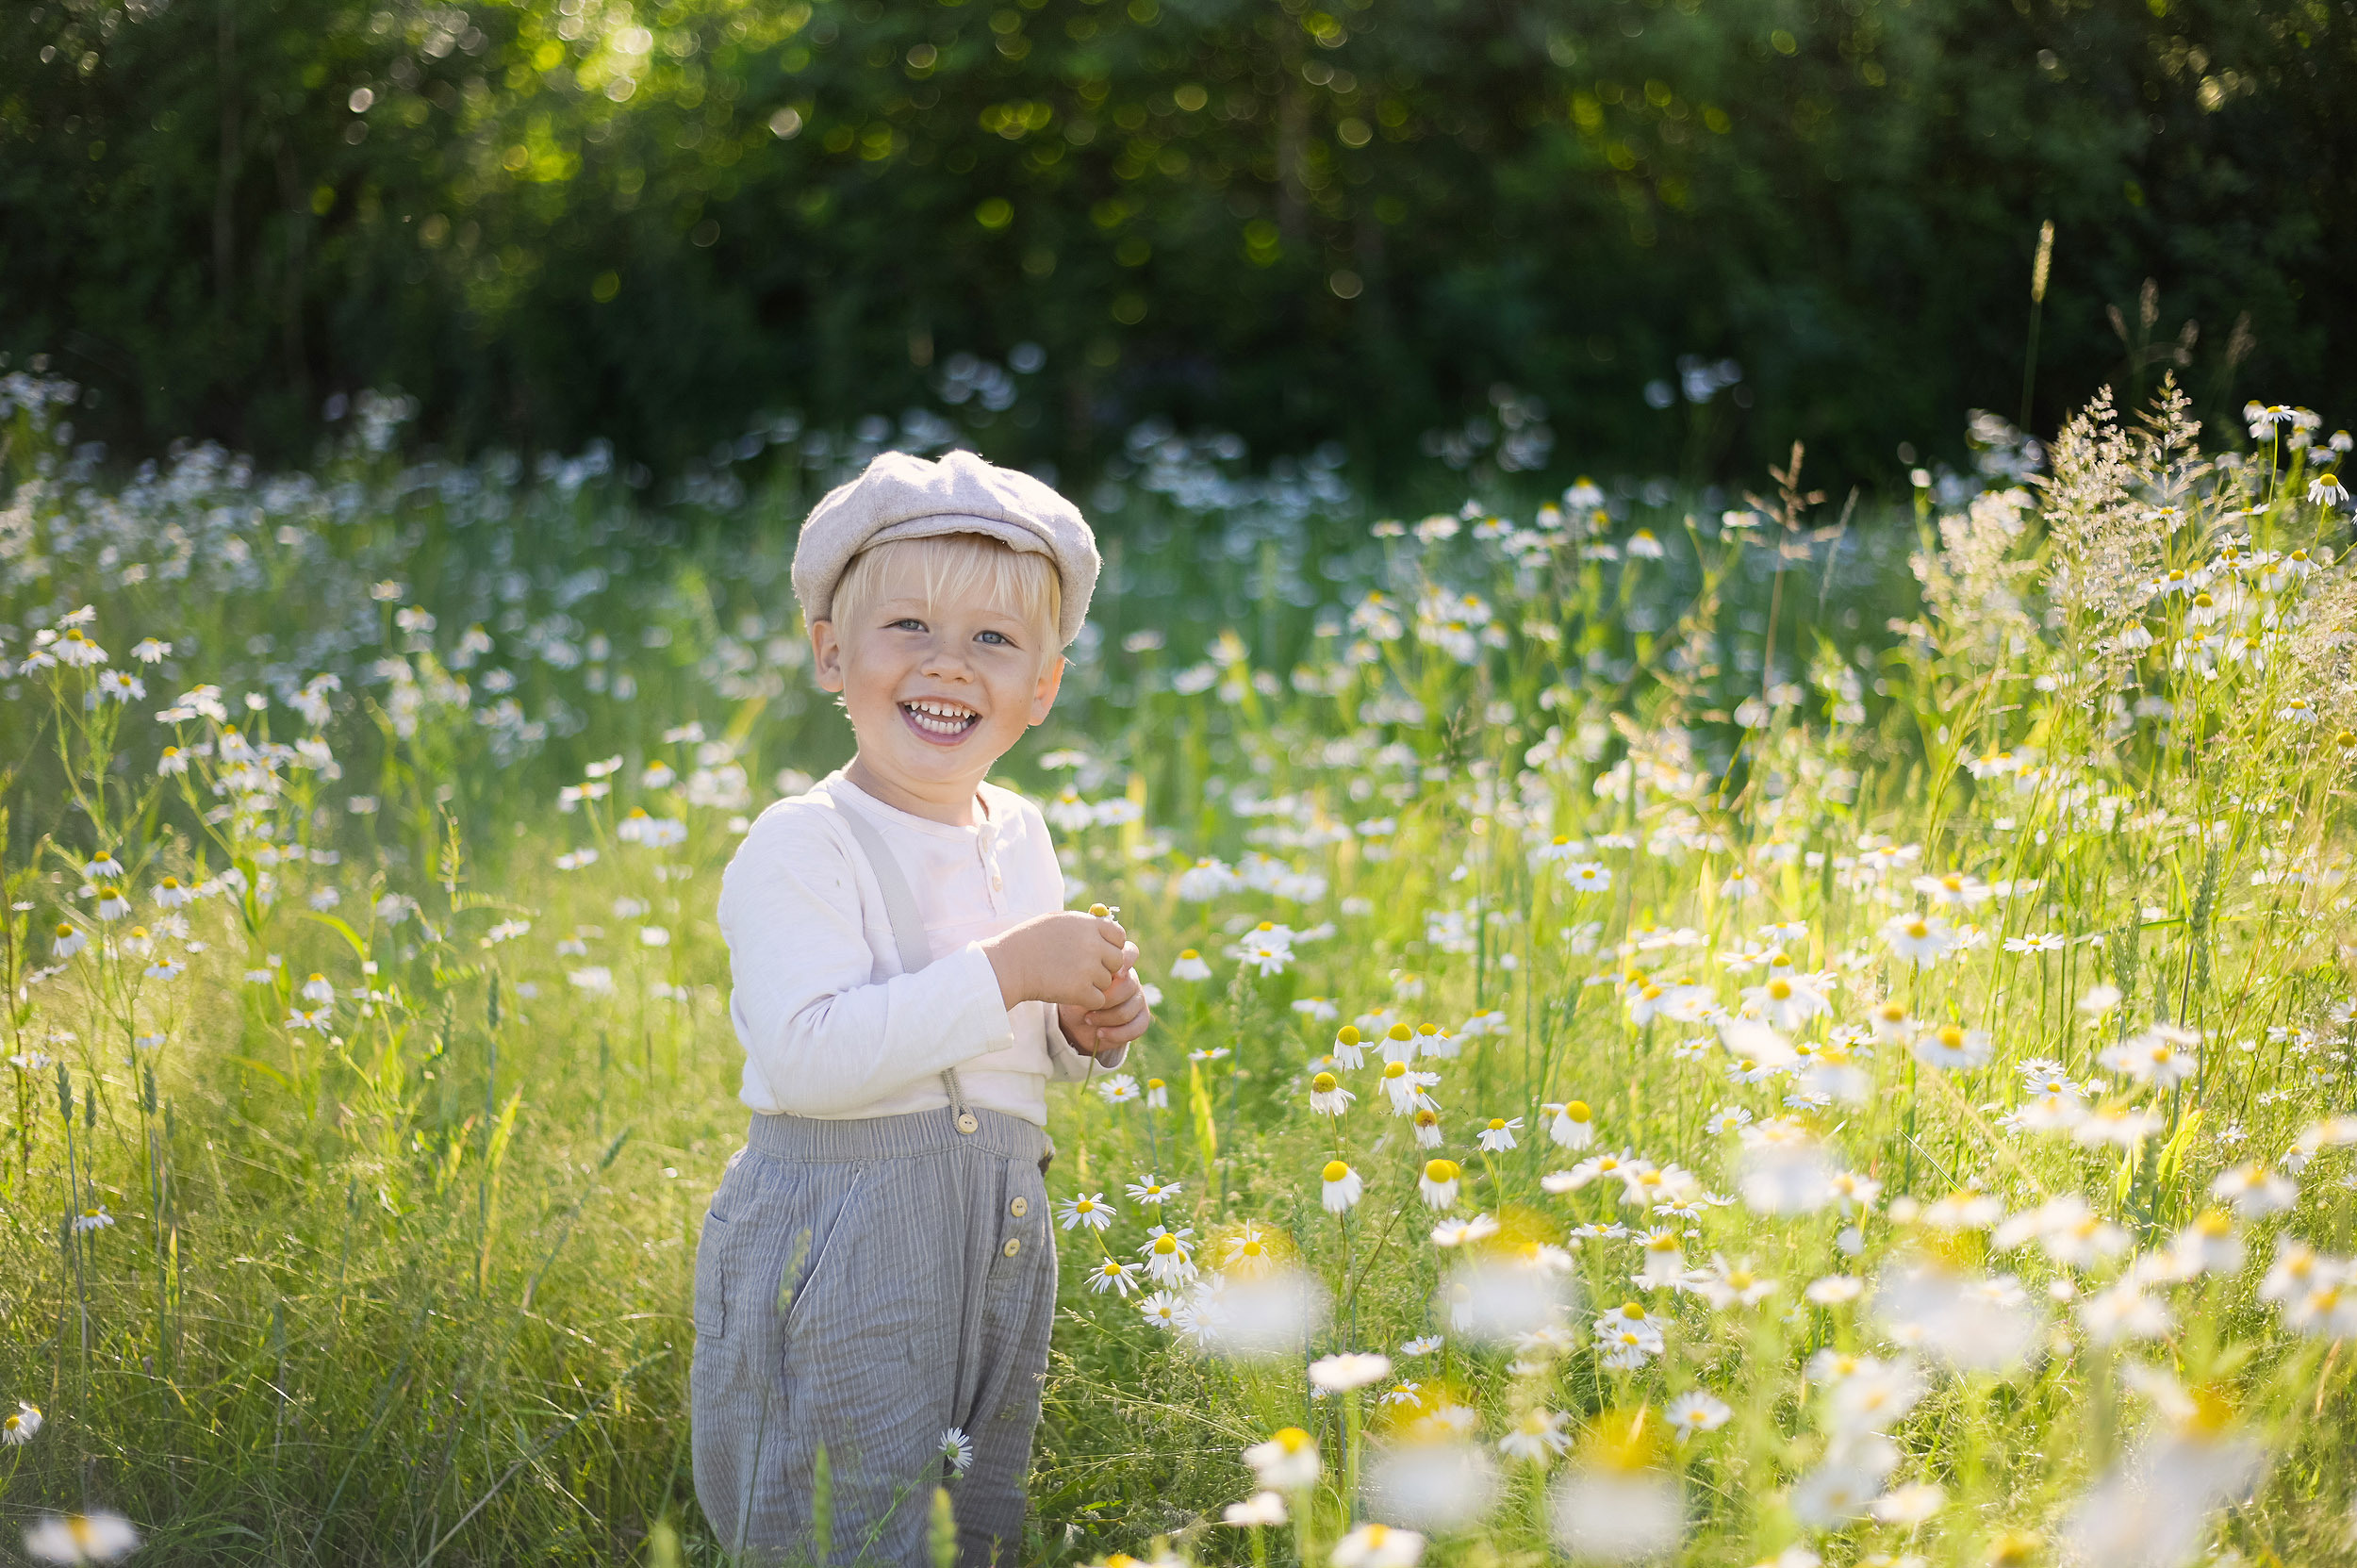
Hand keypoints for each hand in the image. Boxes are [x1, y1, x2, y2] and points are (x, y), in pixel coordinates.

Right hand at [981, 911, 1130, 1010]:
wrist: (1009, 964)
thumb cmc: (1029, 941)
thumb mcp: (1058, 921)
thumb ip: (1085, 925)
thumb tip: (1109, 928)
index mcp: (1088, 924)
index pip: (1119, 937)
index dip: (1111, 947)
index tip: (1097, 954)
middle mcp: (1093, 944)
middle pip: (1117, 961)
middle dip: (1104, 968)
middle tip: (1082, 971)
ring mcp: (1088, 968)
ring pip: (1107, 982)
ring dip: (1092, 985)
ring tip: (1068, 979)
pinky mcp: (1081, 990)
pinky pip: (1098, 1000)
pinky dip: (1086, 1000)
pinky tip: (1069, 993)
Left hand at [1058, 941, 1149, 1054]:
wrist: (1075, 1023)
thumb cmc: (1074, 996)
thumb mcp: (1075, 984)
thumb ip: (1088, 977)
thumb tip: (1099, 978)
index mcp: (1116, 964)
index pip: (1131, 952)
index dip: (1126, 960)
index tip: (1114, 972)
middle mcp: (1130, 978)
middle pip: (1128, 985)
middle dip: (1105, 999)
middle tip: (1086, 1006)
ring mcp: (1138, 998)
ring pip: (1129, 1009)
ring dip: (1105, 1018)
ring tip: (1088, 1019)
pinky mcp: (1141, 1018)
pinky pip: (1138, 1027)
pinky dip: (1117, 1033)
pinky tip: (1100, 1033)